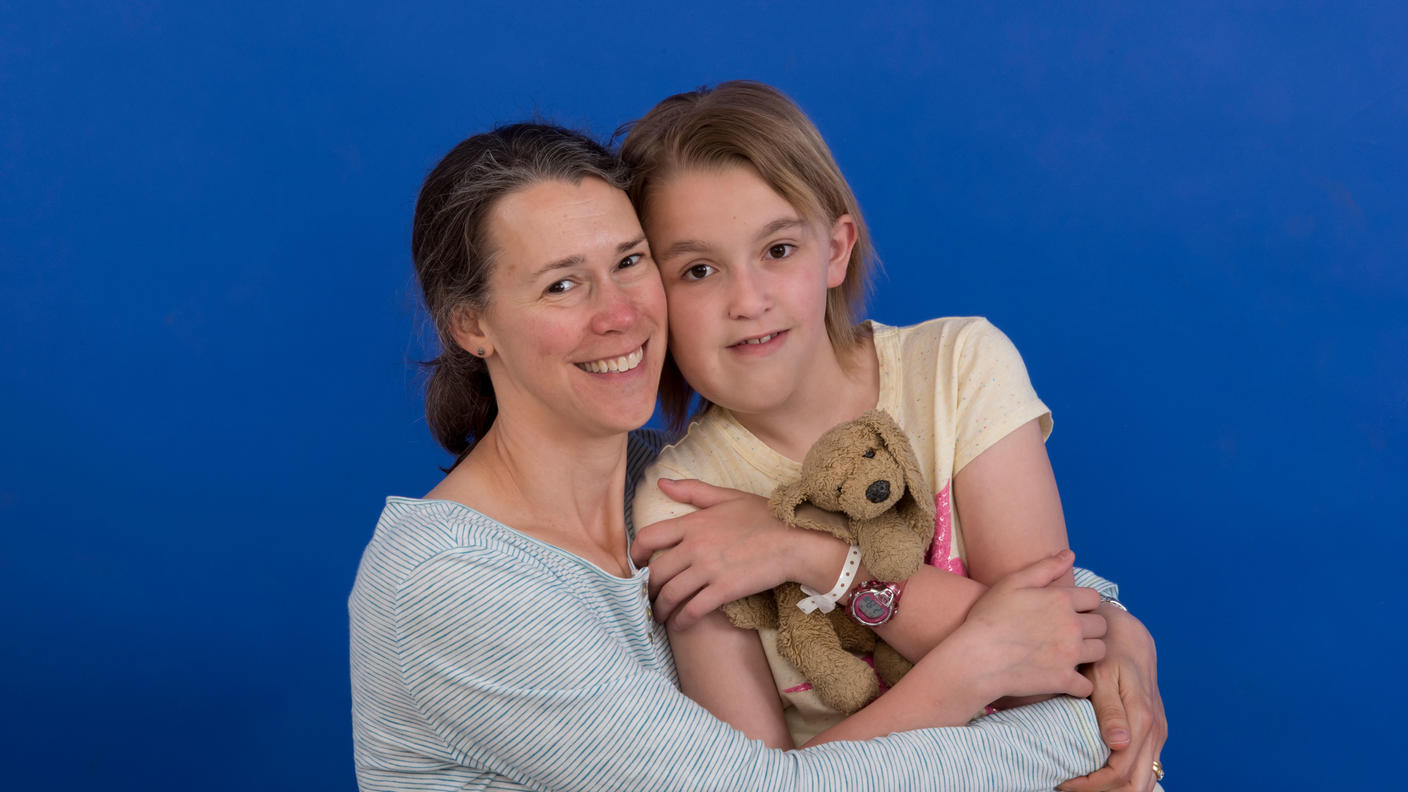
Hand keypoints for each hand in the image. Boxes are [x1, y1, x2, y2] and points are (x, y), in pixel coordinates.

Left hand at [629, 479, 843, 627]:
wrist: (795, 540)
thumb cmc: (765, 516)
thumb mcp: (727, 496)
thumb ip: (693, 491)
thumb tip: (662, 483)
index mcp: (693, 523)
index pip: (649, 537)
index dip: (636, 554)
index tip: (638, 565)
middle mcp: (695, 547)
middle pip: (656, 573)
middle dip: (648, 590)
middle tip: (649, 598)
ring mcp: (708, 570)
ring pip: (670, 595)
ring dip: (660, 609)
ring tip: (660, 616)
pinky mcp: (724, 591)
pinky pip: (693, 610)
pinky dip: (681, 621)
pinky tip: (679, 625)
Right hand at [955, 550, 1107, 702]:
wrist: (976, 657)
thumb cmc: (990, 616)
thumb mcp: (1013, 582)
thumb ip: (1046, 567)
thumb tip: (1071, 555)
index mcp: (1062, 600)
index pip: (1094, 598)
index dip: (1084, 604)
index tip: (1070, 611)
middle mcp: (1073, 626)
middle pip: (1101, 625)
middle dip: (1089, 627)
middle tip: (1068, 632)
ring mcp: (1070, 655)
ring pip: (1099, 652)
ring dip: (1088, 652)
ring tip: (1069, 653)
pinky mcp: (1064, 680)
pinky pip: (1086, 685)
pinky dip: (1079, 683)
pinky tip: (1065, 677)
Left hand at [1059, 606, 1165, 791]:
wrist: (1127, 631)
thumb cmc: (1109, 651)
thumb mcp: (1103, 676)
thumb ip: (1111, 710)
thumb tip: (1119, 745)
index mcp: (1142, 721)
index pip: (1120, 773)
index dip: (1091, 785)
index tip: (1063, 781)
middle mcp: (1155, 731)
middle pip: (1136, 784)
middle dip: (1102, 791)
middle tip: (1067, 784)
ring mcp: (1158, 732)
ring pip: (1143, 779)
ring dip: (1114, 787)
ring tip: (1079, 780)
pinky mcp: (1154, 729)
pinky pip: (1144, 764)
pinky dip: (1123, 776)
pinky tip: (1097, 771)